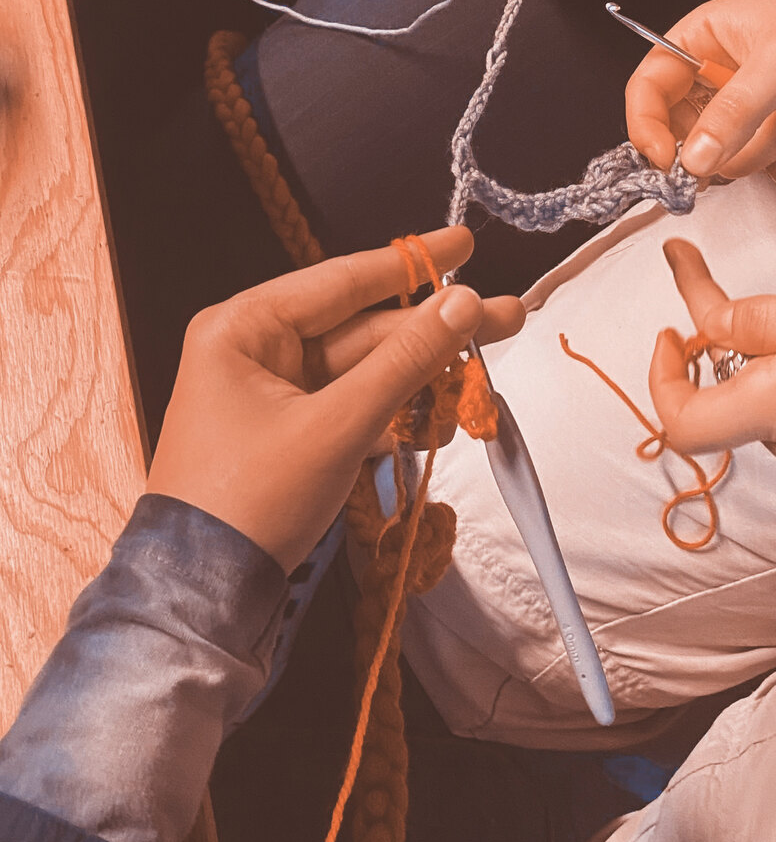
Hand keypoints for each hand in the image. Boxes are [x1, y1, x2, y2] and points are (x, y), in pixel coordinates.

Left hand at [146, 227, 522, 571]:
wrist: (203, 598)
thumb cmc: (252, 501)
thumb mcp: (337, 426)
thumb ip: (405, 360)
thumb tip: (464, 303)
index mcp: (245, 328)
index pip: (343, 280)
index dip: (411, 263)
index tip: (466, 244)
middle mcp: (255, 351)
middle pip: (363, 329)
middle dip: (434, 335)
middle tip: (507, 320)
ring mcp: (272, 396)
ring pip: (364, 373)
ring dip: (421, 385)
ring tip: (477, 397)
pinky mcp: (289, 437)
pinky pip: (353, 409)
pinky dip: (395, 418)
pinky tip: (441, 428)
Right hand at [625, 0, 775, 179]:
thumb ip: (731, 113)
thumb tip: (691, 163)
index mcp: (706, 38)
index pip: (649, 87)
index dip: (648, 127)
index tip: (666, 161)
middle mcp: (724, 78)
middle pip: (691, 137)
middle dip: (735, 139)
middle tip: (763, 123)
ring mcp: (758, 113)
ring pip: (740, 161)